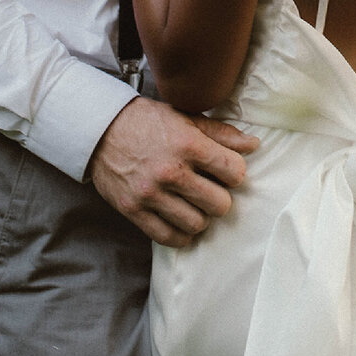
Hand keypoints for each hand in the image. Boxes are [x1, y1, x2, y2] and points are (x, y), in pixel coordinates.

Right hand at [90, 94, 259, 246]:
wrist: (101, 129)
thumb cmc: (148, 122)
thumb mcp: (186, 118)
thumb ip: (222, 134)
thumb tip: (254, 145)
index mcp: (188, 145)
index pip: (234, 172)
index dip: (235, 172)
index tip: (226, 171)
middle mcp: (171, 172)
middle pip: (219, 204)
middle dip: (220, 197)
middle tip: (211, 190)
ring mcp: (151, 194)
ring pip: (197, 224)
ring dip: (200, 216)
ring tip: (194, 204)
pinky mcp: (134, 211)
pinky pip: (168, 237)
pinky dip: (180, 234)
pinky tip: (180, 220)